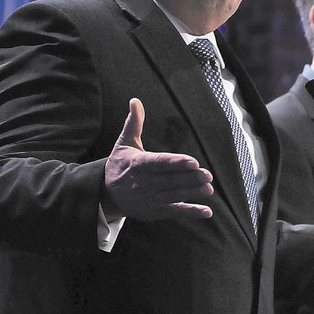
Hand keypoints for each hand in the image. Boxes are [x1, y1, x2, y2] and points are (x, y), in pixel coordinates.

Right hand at [103, 98, 213, 220]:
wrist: (104, 194)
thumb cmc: (120, 164)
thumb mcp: (124, 143)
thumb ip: (134, 123)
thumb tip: (135, 100)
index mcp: (137, 164)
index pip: (159, 163)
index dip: (176, 163)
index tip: (193, 161)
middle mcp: (143, 183)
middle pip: (169, 181)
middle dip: (188, 179)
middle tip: (207, 175)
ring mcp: (149, 199)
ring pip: (173, 196)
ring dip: (191, 193)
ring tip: (209, 189)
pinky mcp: (154, 212)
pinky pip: (174, 212)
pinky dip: (190, 212)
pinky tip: (207, 212)